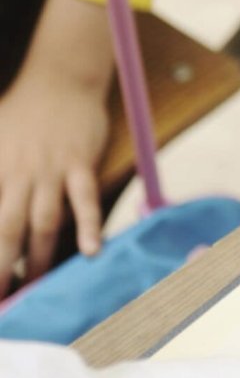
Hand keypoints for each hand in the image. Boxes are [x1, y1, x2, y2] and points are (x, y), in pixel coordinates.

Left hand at [0, 64, 106, 293]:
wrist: (61, 77)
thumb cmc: (24, 110)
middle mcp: (18, 174)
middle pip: (6, 230)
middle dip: (2, 268)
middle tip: (3, 300)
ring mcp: (50, 169)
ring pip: (42, 221)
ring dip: (40, 257)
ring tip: (38, 287)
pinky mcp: (79, 163)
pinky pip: (83, 199)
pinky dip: (88, 225)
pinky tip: (92, 250)